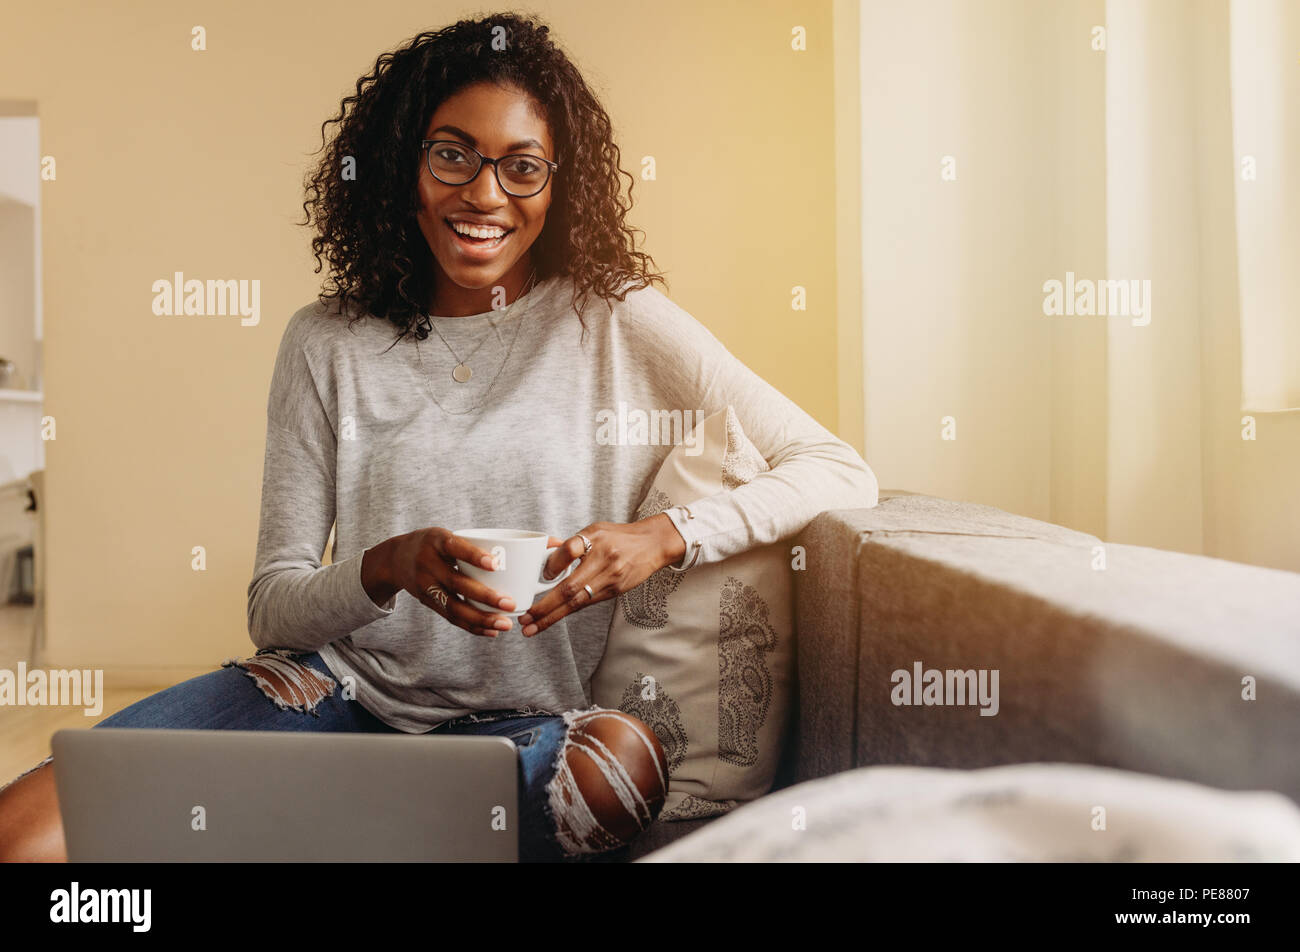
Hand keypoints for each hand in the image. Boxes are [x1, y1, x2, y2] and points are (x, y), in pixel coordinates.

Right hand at [377, 527, 521, 636]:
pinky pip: (450, 617)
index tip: (496, 564)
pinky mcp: (427, 602)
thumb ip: (481, 542)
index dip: (474, 556)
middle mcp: (428, 563)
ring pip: (454, 606)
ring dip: (480, 618)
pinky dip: (472, 626)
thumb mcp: (448, 535)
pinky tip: (492, 631)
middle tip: (510, 603)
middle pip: (456, 583)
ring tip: (505, 624)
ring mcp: (425, 585)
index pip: (455, 547)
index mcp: (437, 541)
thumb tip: (539, 545)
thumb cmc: (436, 544)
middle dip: (485, 596)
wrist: (395, 559)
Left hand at [518, 514, 686, 636]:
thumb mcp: (595, 530)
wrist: (652, 545)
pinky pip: (587, 603)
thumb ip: (573, 544)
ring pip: (578, 603)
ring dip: (553, 617)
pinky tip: (552, 618)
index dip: (553, 564)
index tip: (542, 575)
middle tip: (525, 619)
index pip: (571, 551)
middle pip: (571, 588)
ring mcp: (611, 580)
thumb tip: (548, 564)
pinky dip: (568, 612)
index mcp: (598, 542)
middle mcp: (604, 562)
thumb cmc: (620, 536)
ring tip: (532, 627)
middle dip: (545, 607)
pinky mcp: (615, 592)